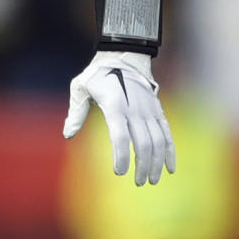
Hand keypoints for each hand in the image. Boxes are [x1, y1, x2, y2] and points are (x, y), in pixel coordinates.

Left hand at [63, 51, 175, 186]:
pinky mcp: (158, 110)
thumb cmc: (98, 74)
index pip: (121, 135)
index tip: (119, 172)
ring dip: (156, 162)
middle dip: (141, 165)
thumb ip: (76, 111)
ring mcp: (149, 109)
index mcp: (115, 104)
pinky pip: (167, 133)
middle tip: (136, 182)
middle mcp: (135, 108)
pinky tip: (169, 169)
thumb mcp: (80, 87)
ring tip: (150, 180)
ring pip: (158, 140)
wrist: (124, 56)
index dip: (121, 155)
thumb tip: (68, 133)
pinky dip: (170, 151)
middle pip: (143, 142)